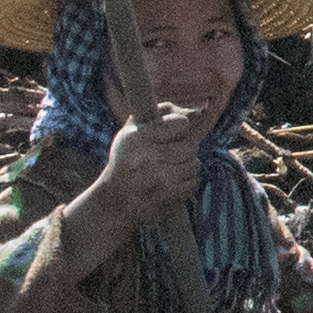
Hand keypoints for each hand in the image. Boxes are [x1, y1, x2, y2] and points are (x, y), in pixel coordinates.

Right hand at [94, 99, 204, 232]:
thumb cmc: (127, 160)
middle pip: (190, 145)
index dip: (180, 126)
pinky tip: (171, 182)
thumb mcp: (133, 131)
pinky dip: (186, 182)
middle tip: (171, 154)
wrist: (115, 201)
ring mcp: (159, 178)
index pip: (181, 123)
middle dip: (184, 148)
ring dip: (186, 165)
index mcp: (137, 138)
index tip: (173, 133)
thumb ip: (162, 112)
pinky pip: (193, 181)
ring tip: (170, 168)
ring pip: (194, 164)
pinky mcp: (168, 195)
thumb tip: (198, 111)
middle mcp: (147, 157)